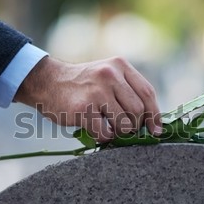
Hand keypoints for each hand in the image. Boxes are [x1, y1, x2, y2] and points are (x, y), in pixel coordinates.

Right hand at [14, 56, 161, 141]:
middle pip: (138, 111)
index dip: (155, 115)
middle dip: (134, 126)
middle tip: (123, 129)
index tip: (156, 130)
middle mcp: (110, 75)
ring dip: (119, 133)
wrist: (47, 81)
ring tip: (108, 128)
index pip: (147, 93)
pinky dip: (103, 137)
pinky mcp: (83, 108)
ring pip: (124, 124)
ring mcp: (96, 91)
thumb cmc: (82, 85)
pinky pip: (105, 133)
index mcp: (120, 66)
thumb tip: (151, 122)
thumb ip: (128, 91)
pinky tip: (96, 130)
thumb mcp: (107, 76)